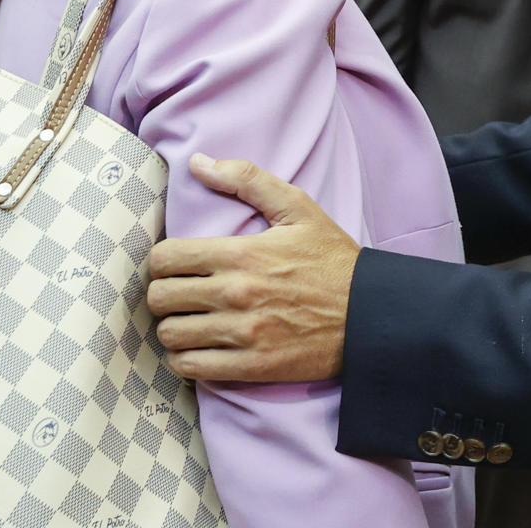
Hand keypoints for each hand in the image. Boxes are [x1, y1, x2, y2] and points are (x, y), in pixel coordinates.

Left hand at [146, 154, 359, 381]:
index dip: (159, 261)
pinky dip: (185, 359)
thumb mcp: (298, 208)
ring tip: (188, 321)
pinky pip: (192, 368)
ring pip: (170, 335)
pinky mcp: (252, 366)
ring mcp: (243, 334)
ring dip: (172, 328)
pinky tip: (198, 348)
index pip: (164, 258)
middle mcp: (236, 294)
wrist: (371, 314)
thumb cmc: (333, 259)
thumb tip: (198, 162)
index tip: (173, 264)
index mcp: (241, 253)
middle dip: (162, 294)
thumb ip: (246, 179)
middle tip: (178, 294)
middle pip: (160, 298)